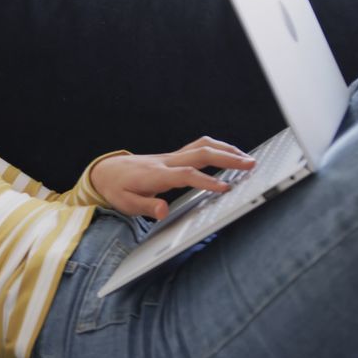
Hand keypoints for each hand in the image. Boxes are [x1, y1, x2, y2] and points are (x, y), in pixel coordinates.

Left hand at [89, 136, 256, 219]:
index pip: (185, 175)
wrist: (107, 171)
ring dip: (226, 150)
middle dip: (227, 159)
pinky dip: (217, 149)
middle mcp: (166, 161)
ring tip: (247, 159)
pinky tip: (230, 156)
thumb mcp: (126, 204)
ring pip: (201, 146)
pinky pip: (198, 147)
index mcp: (156, 175)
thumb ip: (146, 207)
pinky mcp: (174, 156)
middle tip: (250, 165)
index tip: (225, 188)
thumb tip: (163, 210)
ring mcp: (171, 156)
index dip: (205, 181)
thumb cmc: (117, 189)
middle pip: (200, 154)